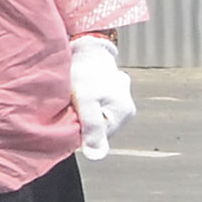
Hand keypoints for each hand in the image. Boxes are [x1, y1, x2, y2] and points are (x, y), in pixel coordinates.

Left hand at [69, 33, 134, 159]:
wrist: (87, 44)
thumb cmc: (86, 71)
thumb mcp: (85, 101)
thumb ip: (92, 128)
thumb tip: (96, 156)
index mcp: (124, 112)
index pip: (101, 136)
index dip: (84, 130)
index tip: (73, 116)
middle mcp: (127, 108)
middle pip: (101, 126)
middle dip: (85, 120)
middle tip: (73, 104)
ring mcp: (122, 98)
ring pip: (100, 115)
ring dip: (86, 111)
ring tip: (77, 96)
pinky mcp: (113, 91)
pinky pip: (100, 105)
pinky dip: (89, 102)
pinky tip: (82, 92)